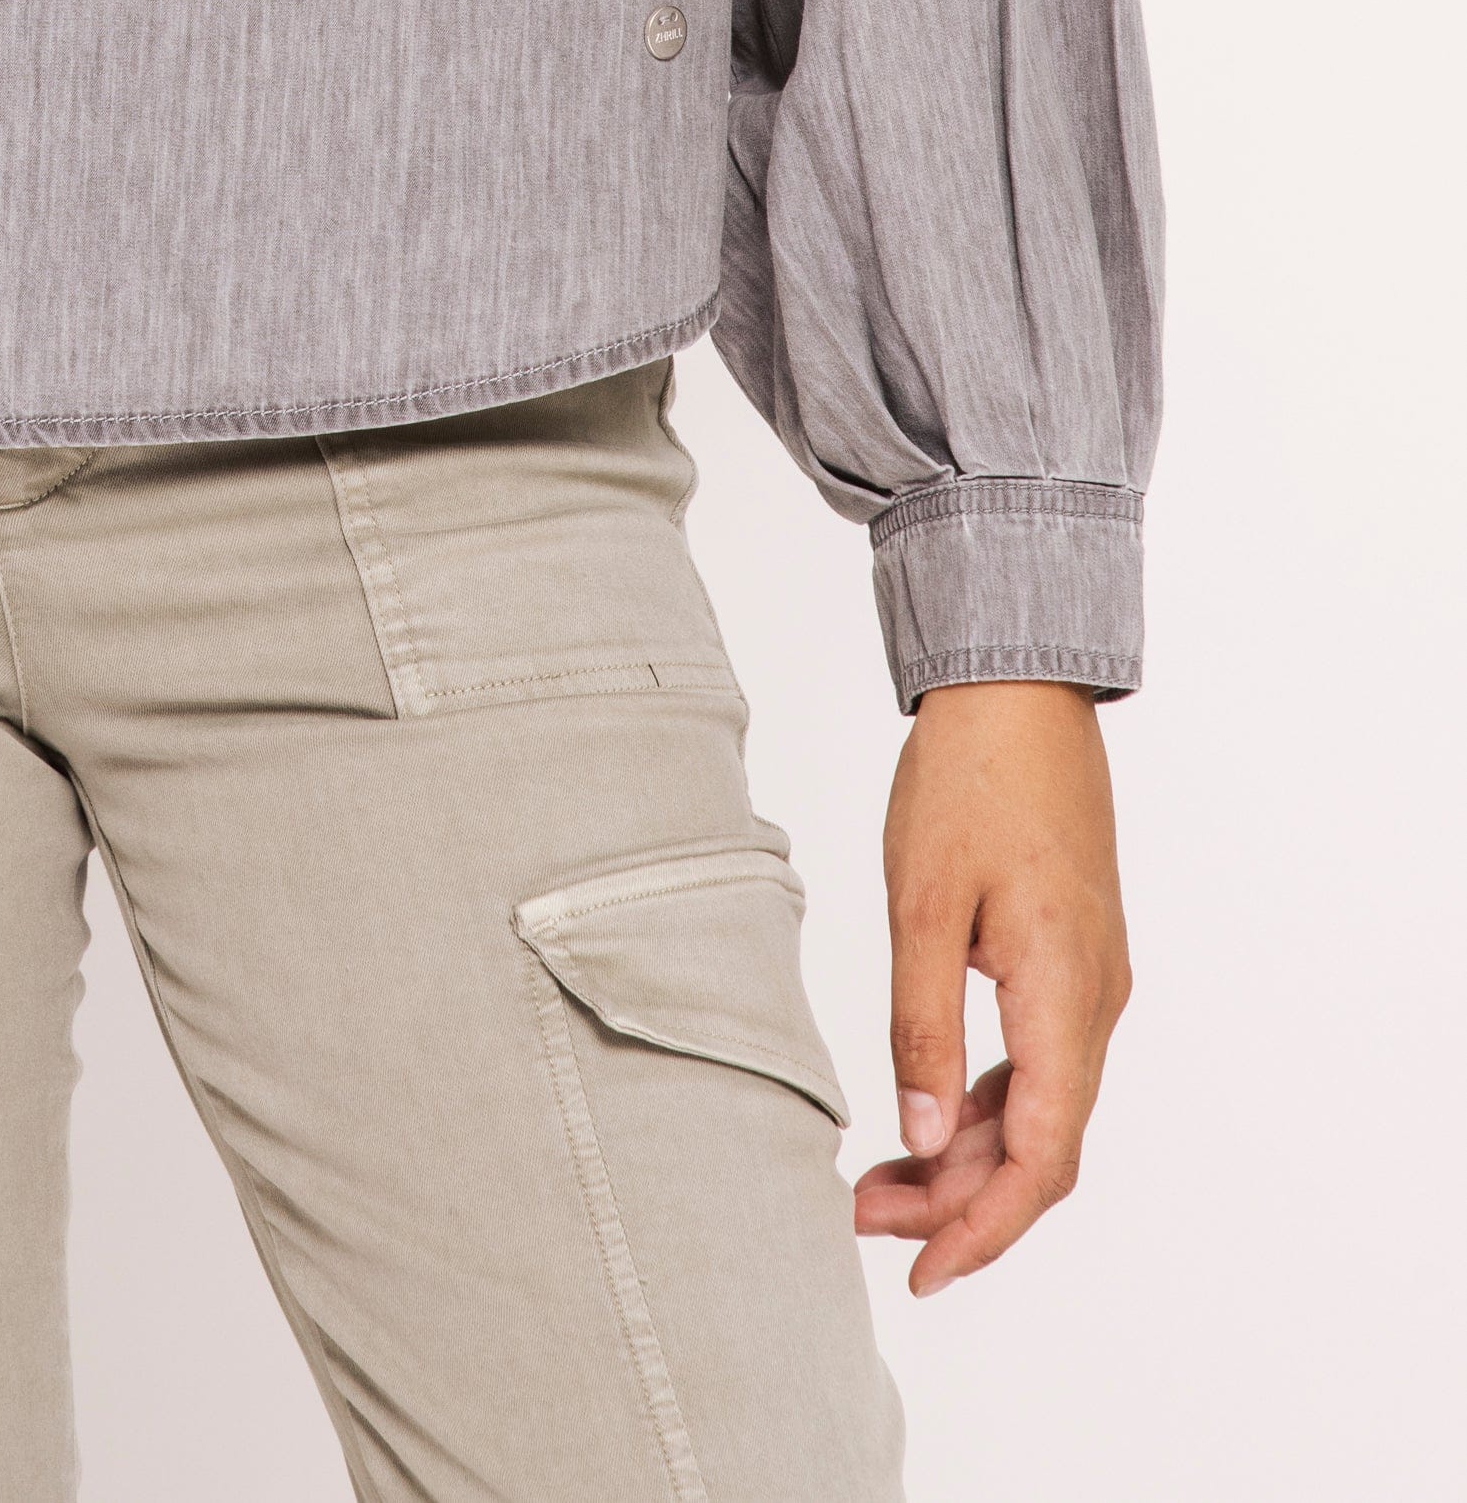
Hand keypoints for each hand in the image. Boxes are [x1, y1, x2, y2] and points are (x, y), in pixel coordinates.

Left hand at [854, 680, 1130, 1295]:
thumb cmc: (969, 778)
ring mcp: (1090, 982)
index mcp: (1067, 992)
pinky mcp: (1071, 959)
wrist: (1019, 688)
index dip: (985, 1228)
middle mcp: (1095, 1001)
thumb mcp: (922, 900)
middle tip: (864, 1219)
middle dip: (959, 1201)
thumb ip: (921, 1024)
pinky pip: (1036, 1062)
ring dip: (964, 1153)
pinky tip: (922, 1112)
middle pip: (1040, 1145)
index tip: (924, 1273)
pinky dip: (980, 1100)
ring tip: (876, 1180)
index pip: (1042, 1155)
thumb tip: (914, 1136)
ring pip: (1038, 1107)